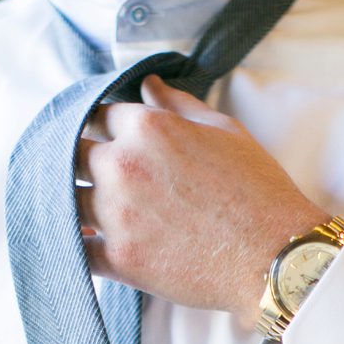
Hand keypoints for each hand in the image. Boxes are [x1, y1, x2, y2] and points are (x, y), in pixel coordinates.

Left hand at [76, 74, 328, 324]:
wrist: (278, 257)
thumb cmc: (260, 192)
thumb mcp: (227, 132)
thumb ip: (179, 105)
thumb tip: (148, 85)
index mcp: (147, 128)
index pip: (98, 114)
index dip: (106, 127)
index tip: (113, 141)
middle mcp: (121, 165)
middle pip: (72, 153)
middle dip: (85, 161)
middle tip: (107, 177)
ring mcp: (115, 213)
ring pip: (66, 198)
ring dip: (77, 201)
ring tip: (99, 210)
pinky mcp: (118, 258)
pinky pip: (77, 248)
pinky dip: (80, 246)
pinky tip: (93, 243)